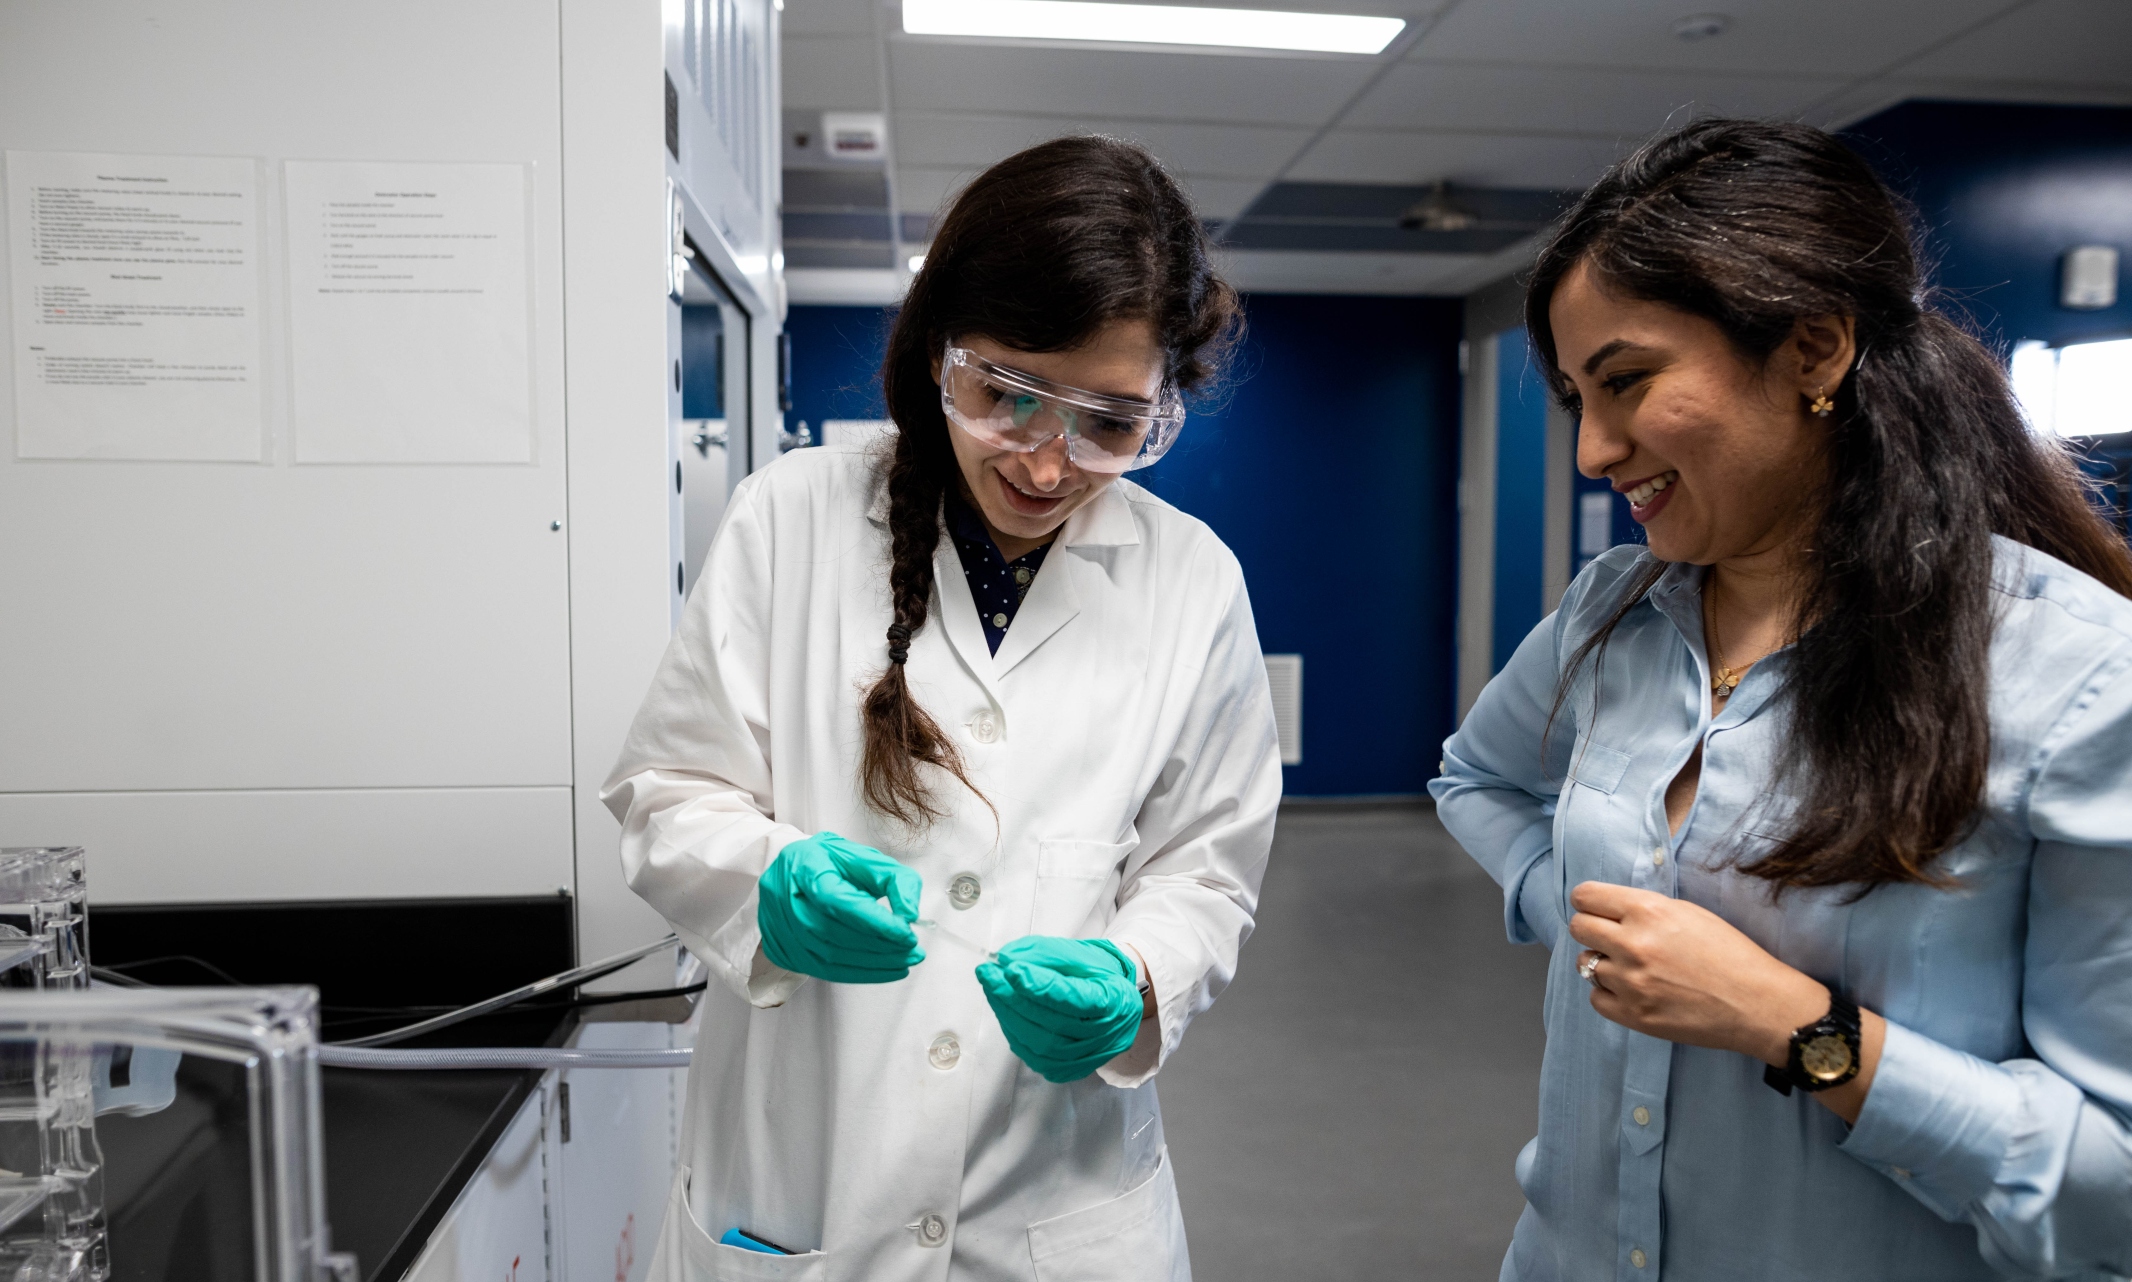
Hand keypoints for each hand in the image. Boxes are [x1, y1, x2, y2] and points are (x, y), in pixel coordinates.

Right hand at [757, 832, 923, 982]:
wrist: (794, 872)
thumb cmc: (832, 864)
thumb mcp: (868, 859)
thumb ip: (896, 880)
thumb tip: (910, 915)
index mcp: (805, 864)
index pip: (837, 900)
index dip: (873, 920)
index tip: (906, 932)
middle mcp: (784, 896)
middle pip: (832, 931)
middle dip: (879, 946)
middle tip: (913, 950)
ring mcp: (780, 927)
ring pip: (828, 956)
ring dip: (872, 963)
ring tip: (904, 961)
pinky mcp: (783, 950)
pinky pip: (823, 971)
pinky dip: (858, 974)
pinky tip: (884, 969)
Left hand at [976, 937, 1142, 1083]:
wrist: (1109, 999)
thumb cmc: (1092, 973)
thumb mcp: (1076, 953)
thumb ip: (1042, 953)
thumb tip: (1006, 960)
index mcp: (1115, 1001)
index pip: (1075, 999)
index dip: (1041, 986)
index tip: (1011, 970)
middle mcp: (1105, 1035)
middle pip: (1053, 1025)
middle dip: (1013, 998)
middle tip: (988, 975)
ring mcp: (1087, 1057)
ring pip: (1040, 1045)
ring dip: (1008, 1015)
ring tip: (993, 988)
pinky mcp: (1068, 1069)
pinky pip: (1033, 1056)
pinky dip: (1014, 1031)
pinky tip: (1006, 1010)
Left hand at [1567, 881, 1828, 1064]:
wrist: (1758, 1003)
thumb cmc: (1731, 954)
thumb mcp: (1689, 913)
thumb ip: (1645, 909)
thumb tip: (1610, 911)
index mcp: (1648, 911)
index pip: (1585, 896)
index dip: (1588, 901)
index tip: (1595, 908)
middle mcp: (1633, 944)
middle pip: (1578, 927)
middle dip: (1591, 929)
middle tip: (1611, 938)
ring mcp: (1630, 982)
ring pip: (1585, 964)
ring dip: (1603, 963)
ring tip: (1633, 968)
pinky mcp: (1633, 1015)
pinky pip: (1596, 997)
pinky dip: (1610, 994)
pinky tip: (1635, 991)